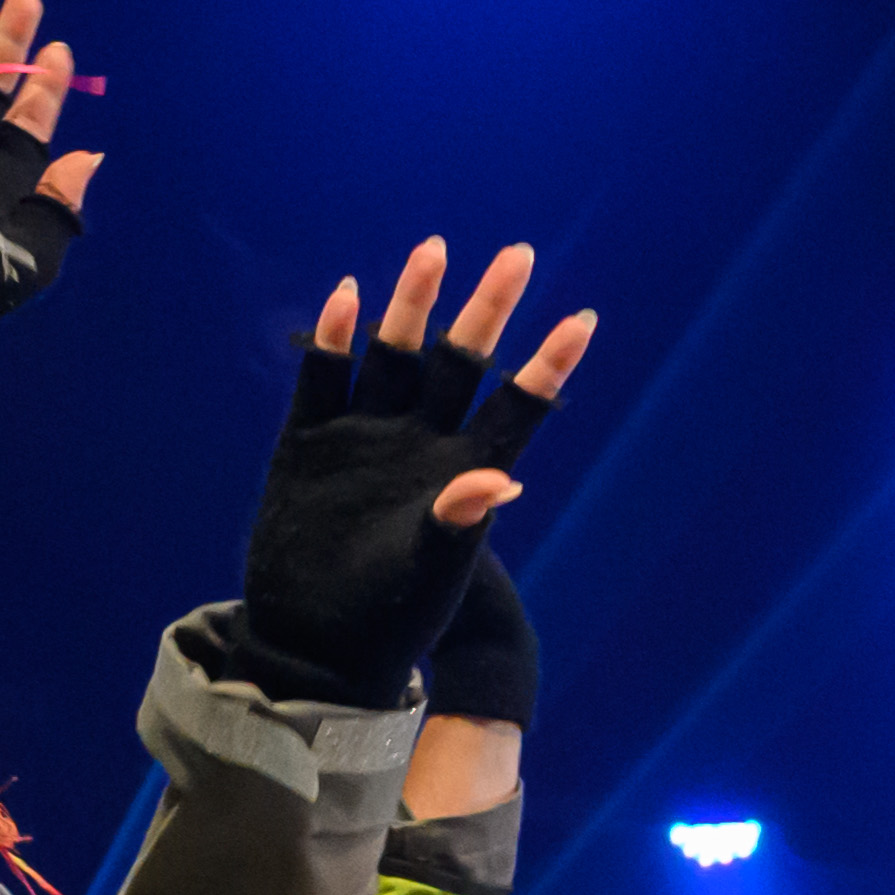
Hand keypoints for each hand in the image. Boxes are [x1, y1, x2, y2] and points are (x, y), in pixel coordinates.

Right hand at [227, 239, 597, 708]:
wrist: (315, 643)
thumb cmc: (389, 619)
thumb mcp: (432, 573)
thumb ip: (460, 522)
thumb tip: (504, 478)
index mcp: (463, 472)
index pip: (517, 408)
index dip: (549, 366)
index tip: (584, 320)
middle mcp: (419, 443)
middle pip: (459, 361)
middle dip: (488, 309)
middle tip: (520, 254)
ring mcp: (364, 436)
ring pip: (394, 354)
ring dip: (412, 304)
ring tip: (434, 251)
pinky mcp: (309, 441)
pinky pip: (324, 378)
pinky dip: (334, 338)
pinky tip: (349, 296)